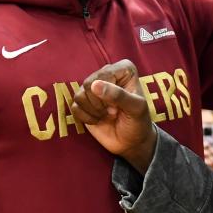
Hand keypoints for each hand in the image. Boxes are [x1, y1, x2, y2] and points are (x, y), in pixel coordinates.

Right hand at [70, 59, 156, 173]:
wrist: (131, 142)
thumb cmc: (138, 122)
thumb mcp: (136, 109)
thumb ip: (118, 95)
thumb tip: (94, 85)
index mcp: (123, 69)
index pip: (102, 75)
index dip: (108, 95)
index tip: (121, 105)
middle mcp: (106, 74)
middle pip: (88, 84)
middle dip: (100, 104)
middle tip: (114, 111)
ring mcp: (93, 88)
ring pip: (79, 95)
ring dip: (94, 111)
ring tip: (107, 115)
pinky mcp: (83, 103)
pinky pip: (74, 107)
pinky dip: (86, 118)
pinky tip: (98, 120)